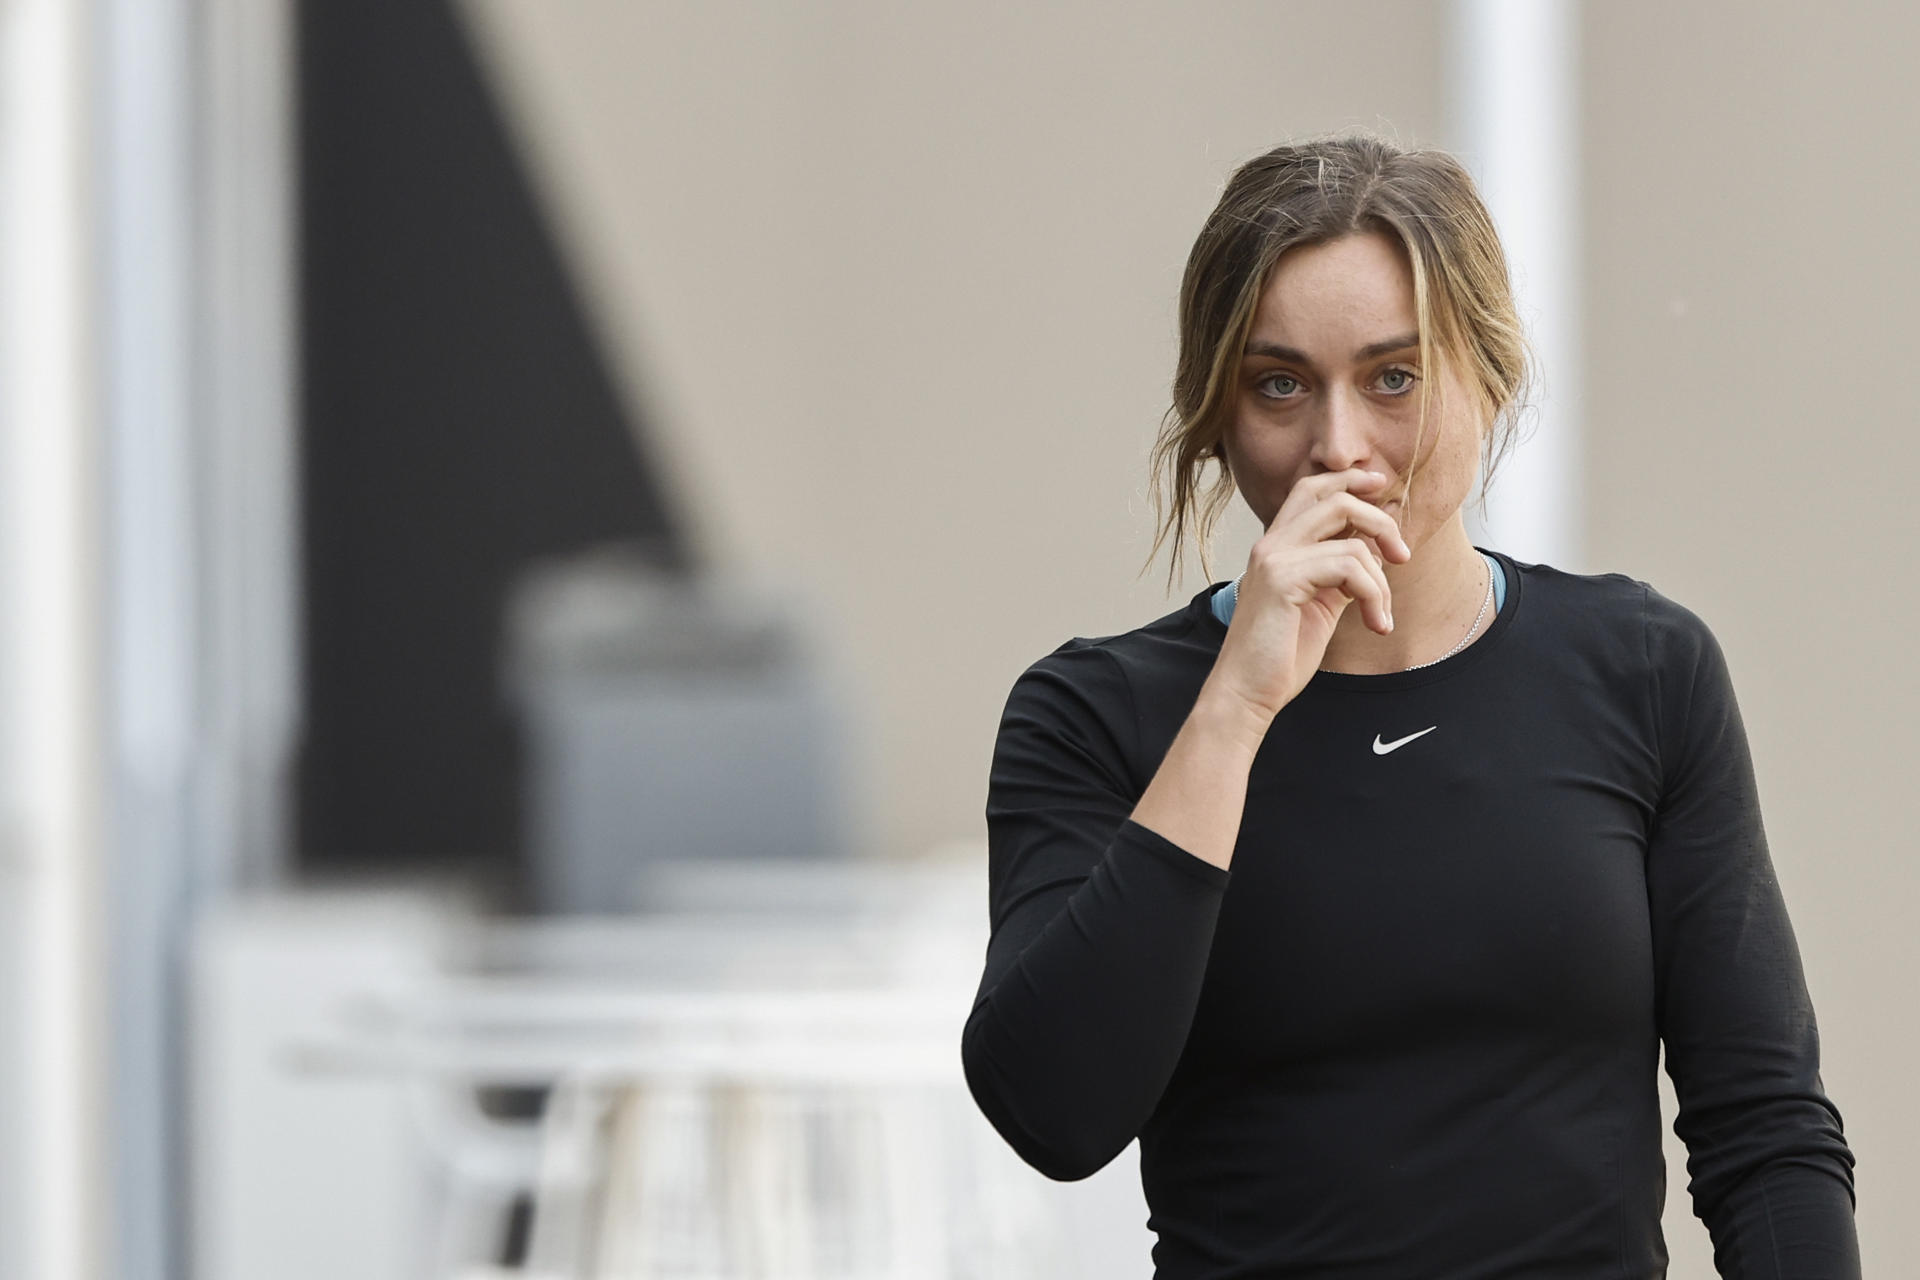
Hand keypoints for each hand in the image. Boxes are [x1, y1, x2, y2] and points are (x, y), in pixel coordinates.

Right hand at [1206, 467, 1412, 722]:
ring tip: (1381, 615)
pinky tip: (1376, 625)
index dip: (1349, 480)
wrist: (1247, 692)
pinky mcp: (1282, 580)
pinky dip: (1374, 596)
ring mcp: (1273, 559)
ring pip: (1350, 538)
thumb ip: (1340, 573)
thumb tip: (1374, 551)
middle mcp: (1271, 544)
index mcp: (1276, 547)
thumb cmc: (1281, 656)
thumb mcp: (1320, 604)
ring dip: (1381, 580)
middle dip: (1378, 519)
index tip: (1381, 487)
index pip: (1311, 489)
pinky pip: (1349, 568)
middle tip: (1402, 555)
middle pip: (1332, 497)